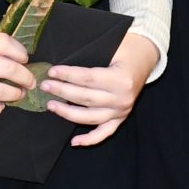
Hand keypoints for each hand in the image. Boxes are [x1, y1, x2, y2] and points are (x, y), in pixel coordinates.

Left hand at [41, 32, 160, 148]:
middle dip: (62, 91)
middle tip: (45, 86)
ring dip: (67, 113)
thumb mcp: (111, 46)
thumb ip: (90, 54)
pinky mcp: (120, 119)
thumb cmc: (124, 50)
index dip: (68, 75)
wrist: (143, 59)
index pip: (88, 78)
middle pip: (85, 98)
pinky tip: (74, 142)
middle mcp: (122, 99)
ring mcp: (122, 111)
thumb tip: (63, 61)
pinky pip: (104, 133)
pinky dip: (90, 140)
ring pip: (90, 117)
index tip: (52, 72)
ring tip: (51, 106)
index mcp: (121, 79)